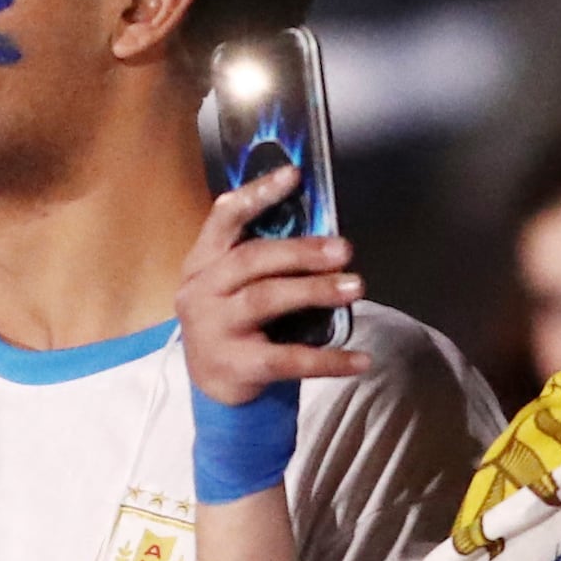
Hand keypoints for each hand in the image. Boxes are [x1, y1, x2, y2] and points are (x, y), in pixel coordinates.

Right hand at [175, 171, 372, 406]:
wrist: (212, 384)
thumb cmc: (233, 320)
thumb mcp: (232, 283)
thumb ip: (263, 257)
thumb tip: (323, 233)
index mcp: (202, 262)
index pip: (224, 218)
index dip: (257, 194)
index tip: (293, 175)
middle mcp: (201, 292)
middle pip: (251, 260)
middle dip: (300, 251)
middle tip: (344, 249)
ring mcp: (213, 330)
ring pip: (266, 300)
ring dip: (314, 290)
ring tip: (355, 286)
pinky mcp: (235, 366)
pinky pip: (287, 359)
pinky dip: (328, 359)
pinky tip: (360, 359)